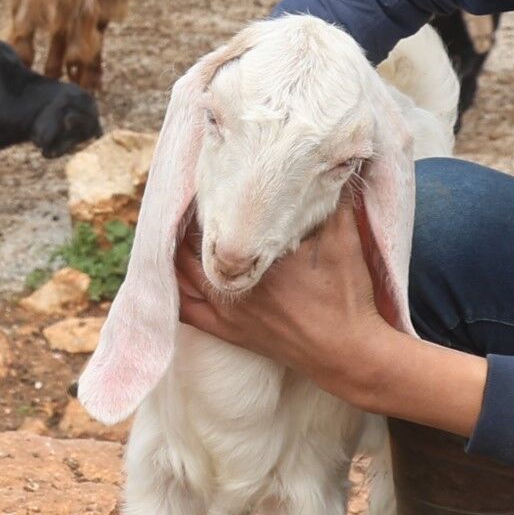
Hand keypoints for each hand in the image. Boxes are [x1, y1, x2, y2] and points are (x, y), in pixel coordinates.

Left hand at [172, 198, 491, 435]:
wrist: (349, 353)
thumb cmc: (348, 294)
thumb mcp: (344, 239)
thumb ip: (333, 199)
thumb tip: (330, 161)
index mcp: (257, 260)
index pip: (215, 219)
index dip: (206, 195)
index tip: (204, 173)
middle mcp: (232, 286)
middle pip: (189, 244)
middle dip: (184, 219)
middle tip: (185, 193)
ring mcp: (225, 312)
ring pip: (180, 274)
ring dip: (174, 249)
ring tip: (173, 222)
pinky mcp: (226, 331)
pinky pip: (182, 310)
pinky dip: (170, 288)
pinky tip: (163, 270)